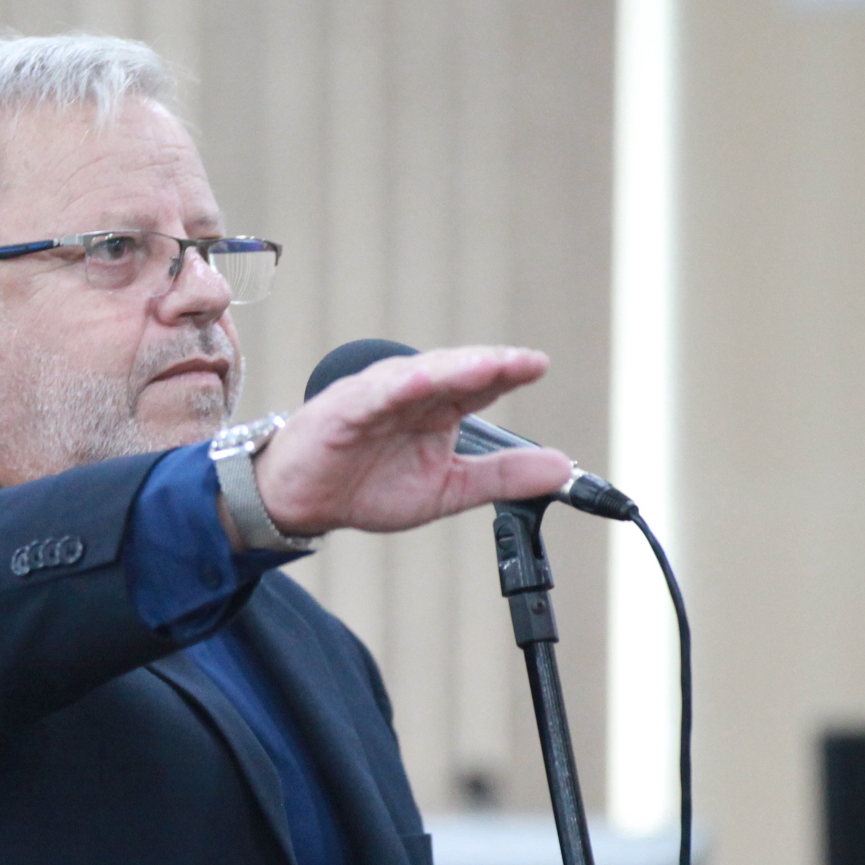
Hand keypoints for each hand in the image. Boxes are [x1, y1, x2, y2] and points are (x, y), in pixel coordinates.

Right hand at [251, 345, 575, 537]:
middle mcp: (412, 393)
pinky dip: (396, 387)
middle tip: (526, 362)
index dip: (510, 373)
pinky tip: (420, 383)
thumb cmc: (368, 485)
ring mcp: (378, 396)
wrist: (303, 502)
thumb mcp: (450, 488)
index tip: (540, 365)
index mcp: (439, 409)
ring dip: (453, 368)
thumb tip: (561, 469)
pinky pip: (373, 395)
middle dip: (491, 364)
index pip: (481, 385)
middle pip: (457, 371)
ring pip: (420, 375)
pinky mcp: (343, 409)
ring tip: (486, 365)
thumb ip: (503, 476)